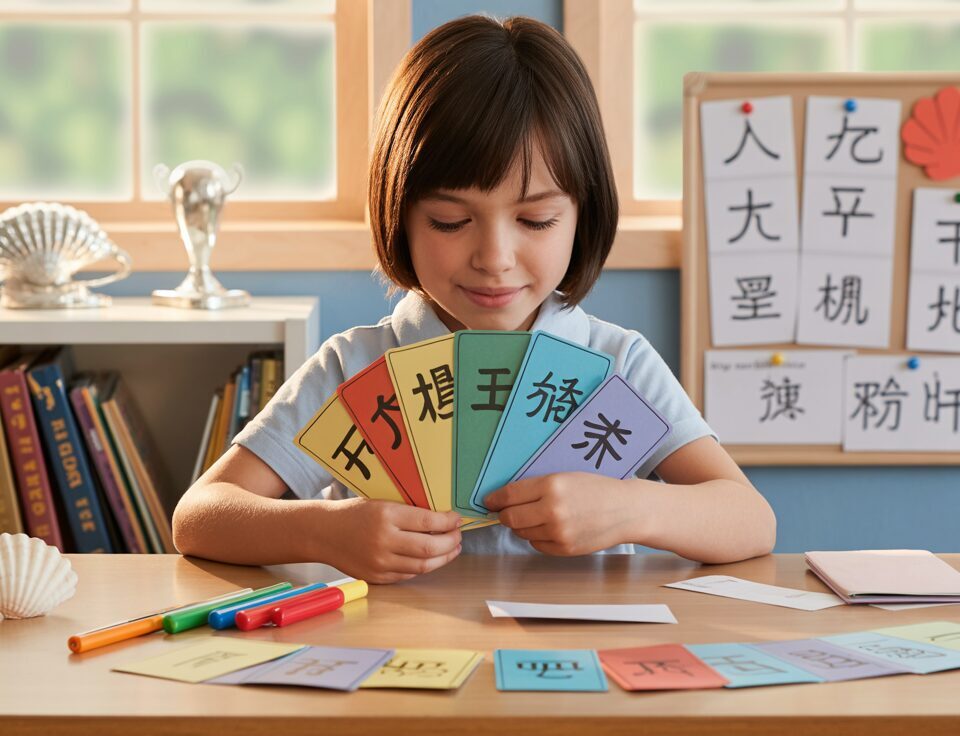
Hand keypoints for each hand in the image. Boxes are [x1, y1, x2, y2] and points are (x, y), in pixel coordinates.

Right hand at [318, 498, 461, 583]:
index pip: (428, 522)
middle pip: (429, 547)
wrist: (323, 532)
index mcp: (386, 515)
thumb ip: (408, 512)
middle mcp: (383, 540)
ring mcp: (379, 562)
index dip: (448, 522)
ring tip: (451, 549)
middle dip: (451, 542)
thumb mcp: (381, 502)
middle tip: (458, 535)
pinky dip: (423, 566)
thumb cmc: (354, 513)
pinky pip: (408, 574)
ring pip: (423, 565)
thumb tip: (442, 519)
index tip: (457, 519)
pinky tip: (430, 559)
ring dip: (443, 557)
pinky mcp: (376, 577)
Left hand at [484, 472, 635, 555]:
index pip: (509, 495)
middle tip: (505, 511)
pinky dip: (537, 537)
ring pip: (522, 533)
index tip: (489, 501)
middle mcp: (552, 509)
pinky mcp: (564, 549)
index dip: (494, 499)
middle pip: (510, 518)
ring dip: (522, 527)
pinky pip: (537, 545)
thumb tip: (505, 499)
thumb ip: (537, 487)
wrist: (626, 510)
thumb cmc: (596, 489)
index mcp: (551, 485)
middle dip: (504, 515)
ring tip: (535, 517)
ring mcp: (558, 532)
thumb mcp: (565, 477)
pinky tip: (549, 528)